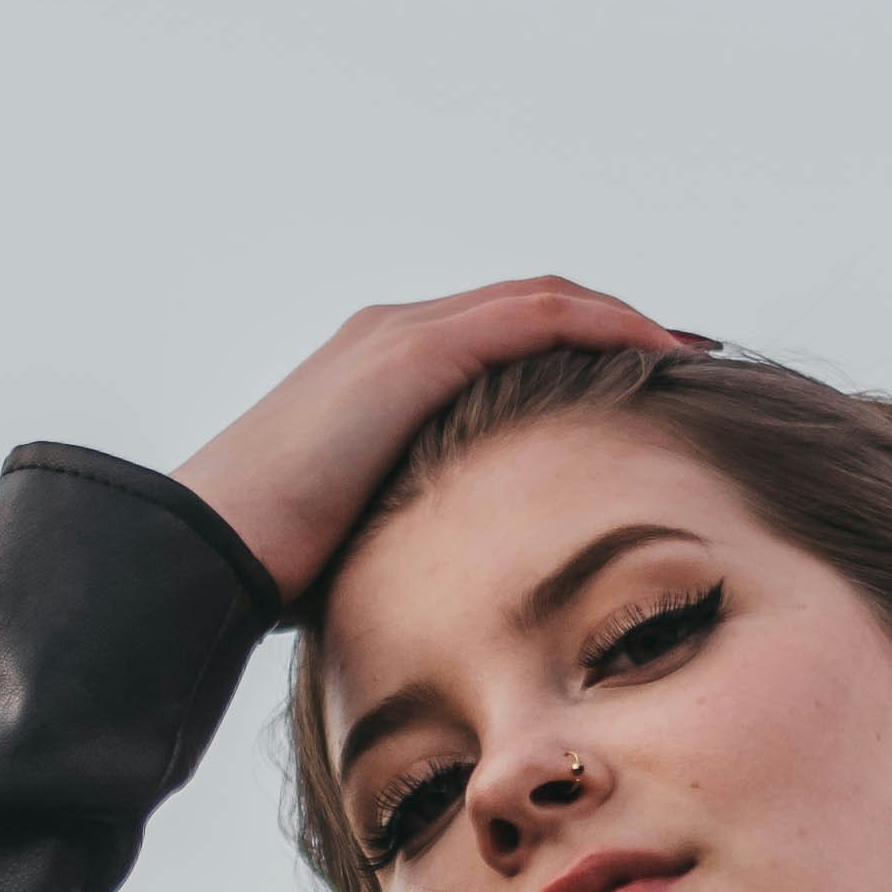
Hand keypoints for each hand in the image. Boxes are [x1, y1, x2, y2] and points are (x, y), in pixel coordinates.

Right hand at [176, 280, 693, 602]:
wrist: (202, 550)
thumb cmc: (265, 570)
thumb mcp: (359, 541)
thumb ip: (410, 532)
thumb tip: (452, 590)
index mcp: (377, 375)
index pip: (500, 342)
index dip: (578, 355)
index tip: (641, 390)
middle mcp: (392, 334)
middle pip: (532, 307)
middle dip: (613, 328)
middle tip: (686, 360)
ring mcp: (400, 336)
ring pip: (542, 301)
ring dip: (624, 320)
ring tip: (689, 353)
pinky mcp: (411, 353)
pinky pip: (534, 317)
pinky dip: (603, 326)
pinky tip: (656, 356)